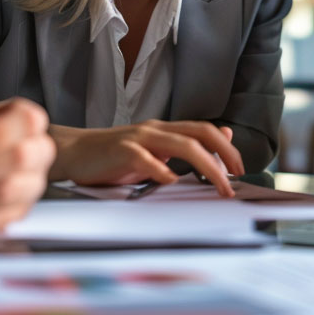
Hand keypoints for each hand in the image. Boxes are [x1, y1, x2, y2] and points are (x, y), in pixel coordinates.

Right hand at [51, 120, 245, 197]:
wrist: (74, 153)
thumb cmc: (112, 157)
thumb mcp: (152, 150)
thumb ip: (183, 145)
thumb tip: (222, 136)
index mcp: (163, 130)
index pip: (204, 130)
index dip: (226, 146)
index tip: (239, 168)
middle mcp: (155, 130)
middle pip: (199, 134)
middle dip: (224, 154)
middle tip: (236, 177)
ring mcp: (139, 138)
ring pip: (181, 144)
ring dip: (206, 165)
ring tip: (219, 184)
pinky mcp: (121, 151)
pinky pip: (146, 158)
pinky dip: (161, 170)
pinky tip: (171, 181)